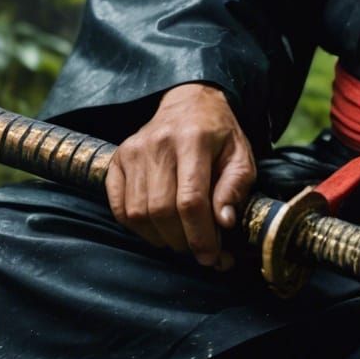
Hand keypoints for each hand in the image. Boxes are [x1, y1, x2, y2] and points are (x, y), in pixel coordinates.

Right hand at [105, 82, 256, 270]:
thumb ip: (235, 188)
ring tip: (181, 238)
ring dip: (161, 238)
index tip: (211, 256)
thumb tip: (223, 223)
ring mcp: (134, 151)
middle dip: (182, 241)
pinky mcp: (118, 159)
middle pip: (161, 211)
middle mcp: (158, 144)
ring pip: (138, 213)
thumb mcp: (241, 155)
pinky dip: (137, 227)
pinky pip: (119, 207)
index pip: (191, 200)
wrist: (189, 101)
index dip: (200, 236)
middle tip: (198, 248)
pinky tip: (158, 227)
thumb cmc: (219, 134)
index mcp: (194, 139)